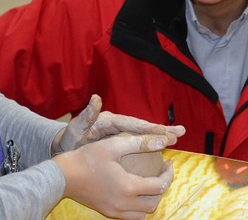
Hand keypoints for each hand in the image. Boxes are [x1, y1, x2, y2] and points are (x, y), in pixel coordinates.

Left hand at [53, 94, 184, 154]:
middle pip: (143, 128)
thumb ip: (87, 114)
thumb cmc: (71, 138)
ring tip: (178, 137)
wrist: (66, 148)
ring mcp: (121, 133)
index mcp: (111, 120)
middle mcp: (119, 125)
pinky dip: (152, 144)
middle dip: (162, 130)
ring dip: (161, 135)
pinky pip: (139, 143)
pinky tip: (163, 149)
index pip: (133, 124)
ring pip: (144, 135)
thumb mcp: (77, 127)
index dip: (149, 128)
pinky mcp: (121, 142)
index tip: (164, 132)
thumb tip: (96, 98)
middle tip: (181, 132)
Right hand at [54, 133, 174, 219]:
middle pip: (154, 202)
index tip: (168, 162)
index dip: (168, 174)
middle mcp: (124, 204)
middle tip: (160, 172)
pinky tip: (134, 192)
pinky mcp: (107, 212)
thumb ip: (140, 143)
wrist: (63, 176)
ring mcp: (115, 211)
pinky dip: (137, 207)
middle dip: (162, 187)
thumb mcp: (113, 145)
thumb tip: (163, 141)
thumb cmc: (87, 158)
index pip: (160, 185)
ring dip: (150, 199)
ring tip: (149, 183)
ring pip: (143, 213)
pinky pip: (130, 216)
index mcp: (128, 187)